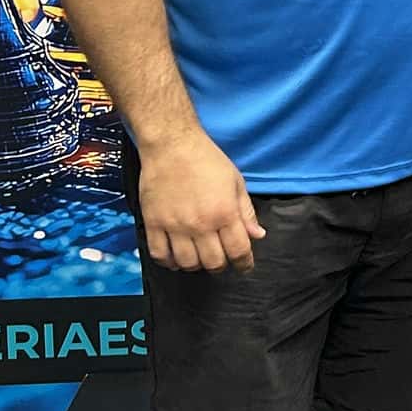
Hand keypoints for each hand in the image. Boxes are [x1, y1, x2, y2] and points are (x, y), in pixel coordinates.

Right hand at [137, 130, 265, 271]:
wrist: (172, 145)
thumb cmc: (207, 159)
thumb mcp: (236, 182)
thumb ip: (246, 212)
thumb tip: (257, 235)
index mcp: (224, 212)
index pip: (239, 251)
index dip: (244, 263)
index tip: (244, 265)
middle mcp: (200, 223)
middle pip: (213, 263)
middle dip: (221, 265)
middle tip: (221, 258)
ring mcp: (175, 225)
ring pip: (187, 263)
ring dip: (196, 265)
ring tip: (199, 256)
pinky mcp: (154, 222)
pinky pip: (159, 254)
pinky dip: (168, 261)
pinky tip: (175, 257)